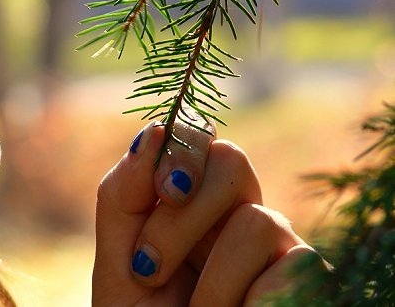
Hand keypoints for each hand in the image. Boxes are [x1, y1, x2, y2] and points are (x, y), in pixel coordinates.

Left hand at [93, 118, 323, 305]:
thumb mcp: (117, 261)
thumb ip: (122, 198)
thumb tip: (152, 132)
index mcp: (188, 197)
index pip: (196, 137)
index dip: (181, 147)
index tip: (159, 190)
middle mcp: (234, 209)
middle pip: (230, 159)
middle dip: (181, 216)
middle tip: (148, 269)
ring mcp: (274, 241)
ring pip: (256, 218)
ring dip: (209, 281)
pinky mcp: (304, 275)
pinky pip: (289, 265)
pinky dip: (244, 301)